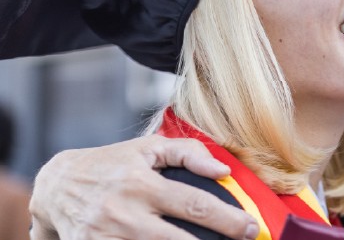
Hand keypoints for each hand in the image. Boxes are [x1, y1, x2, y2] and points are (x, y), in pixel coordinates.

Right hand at [29, 135, 259, 239]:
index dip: (227, 219)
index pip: (194, 204)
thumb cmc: (112, 164)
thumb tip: (222, 170)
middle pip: (178, 239)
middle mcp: (125, 213)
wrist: (57, 187)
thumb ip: (187, 152)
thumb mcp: (147, 149)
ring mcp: (108, 237)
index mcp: (142, 184)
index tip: (250, 228)